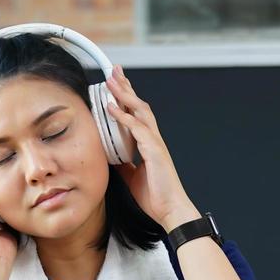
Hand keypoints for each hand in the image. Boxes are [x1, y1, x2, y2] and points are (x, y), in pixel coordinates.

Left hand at [105, 65, 198, 229]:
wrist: (170, 210)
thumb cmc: (155, 195)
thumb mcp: (132, 176)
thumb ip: (123, 162)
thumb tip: (109, 156)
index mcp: (149, 143)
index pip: (136, 113)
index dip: (126, 97)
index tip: (115, 83)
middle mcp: (153, 138)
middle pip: (139, 104)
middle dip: (126, 86)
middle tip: (114, 70)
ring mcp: (155, 142)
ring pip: (140, 110)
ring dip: (124, 94)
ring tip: (111, 81)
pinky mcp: (154, 151)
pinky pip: (137, 129)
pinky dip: (123, 117)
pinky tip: (111, 108)